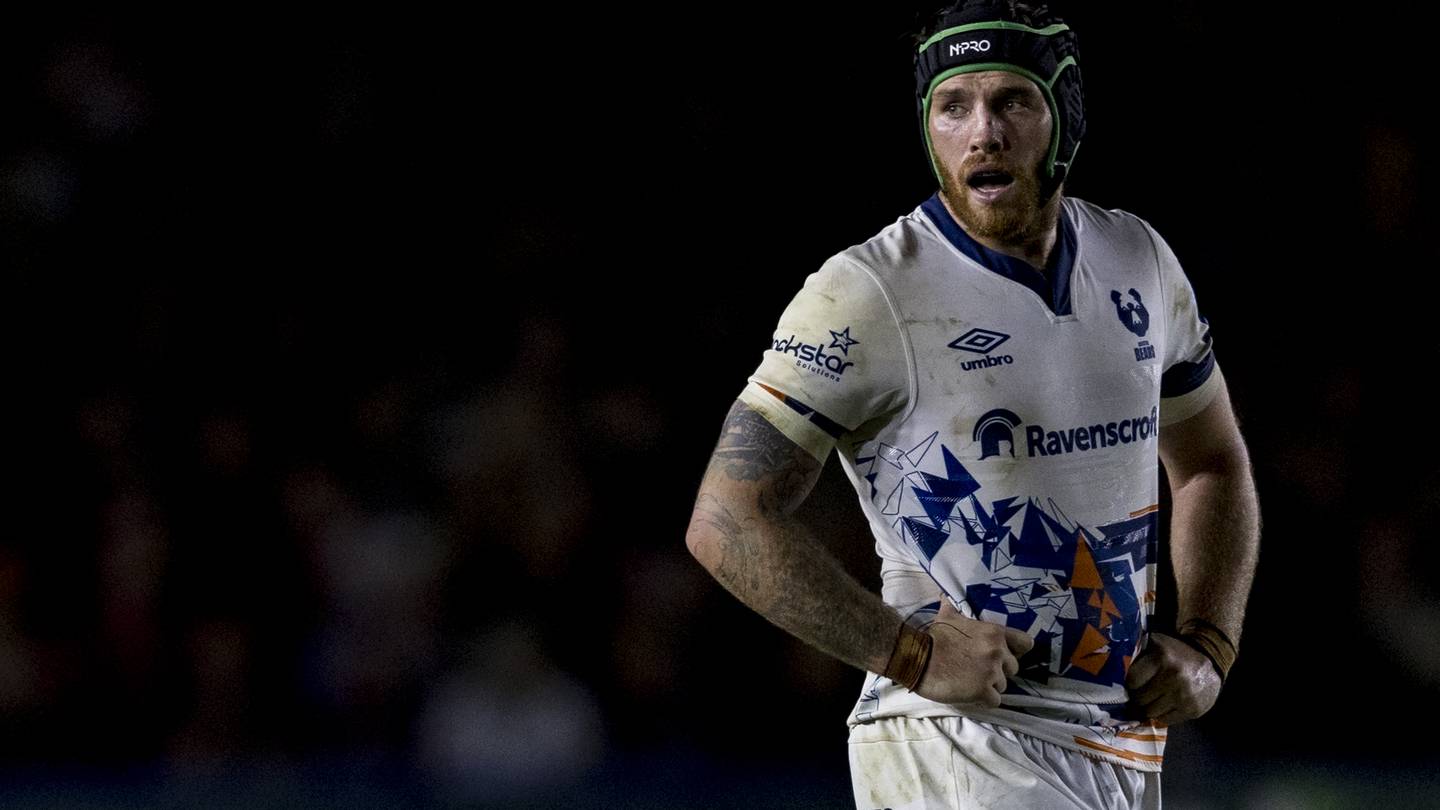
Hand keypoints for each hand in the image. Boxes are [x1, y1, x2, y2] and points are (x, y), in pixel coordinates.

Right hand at [912, 598, 1033, 707]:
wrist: (917, 657)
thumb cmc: (933, 637)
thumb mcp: (946, 616)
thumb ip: (952, 607)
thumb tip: (944, 595)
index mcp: (994, 633)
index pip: (1025, 643)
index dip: (1016, 651)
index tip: (1003, 656)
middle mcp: (998, 652)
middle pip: (1013, 669)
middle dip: (998, 671)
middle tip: (978, 671)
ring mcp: (992, 672)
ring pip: (1003, 686)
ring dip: (989, 686)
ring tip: (970, 682)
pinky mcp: (983, 691)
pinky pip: (995, 701)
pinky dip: (984, 700)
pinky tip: (969, 694)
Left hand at [1125, 632, 1221, 725]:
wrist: (1210, 660)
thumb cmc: (1175, 653)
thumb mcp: (1156, 645)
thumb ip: (1137, 655)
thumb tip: (1113, 674)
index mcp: (1162, 658)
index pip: (1132, 681)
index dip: (1128, 684)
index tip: (1130, 684)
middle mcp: (1174, 677)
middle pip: (1140, 699)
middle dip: (1137, 697)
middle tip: (1139, 693)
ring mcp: (1185, 696)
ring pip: (1151, 712)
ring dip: (1148, 707)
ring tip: (1152, 699)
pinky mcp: (1193, 710)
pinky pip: (1166, 720)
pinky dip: (1162, 715)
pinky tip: (1165, 705)